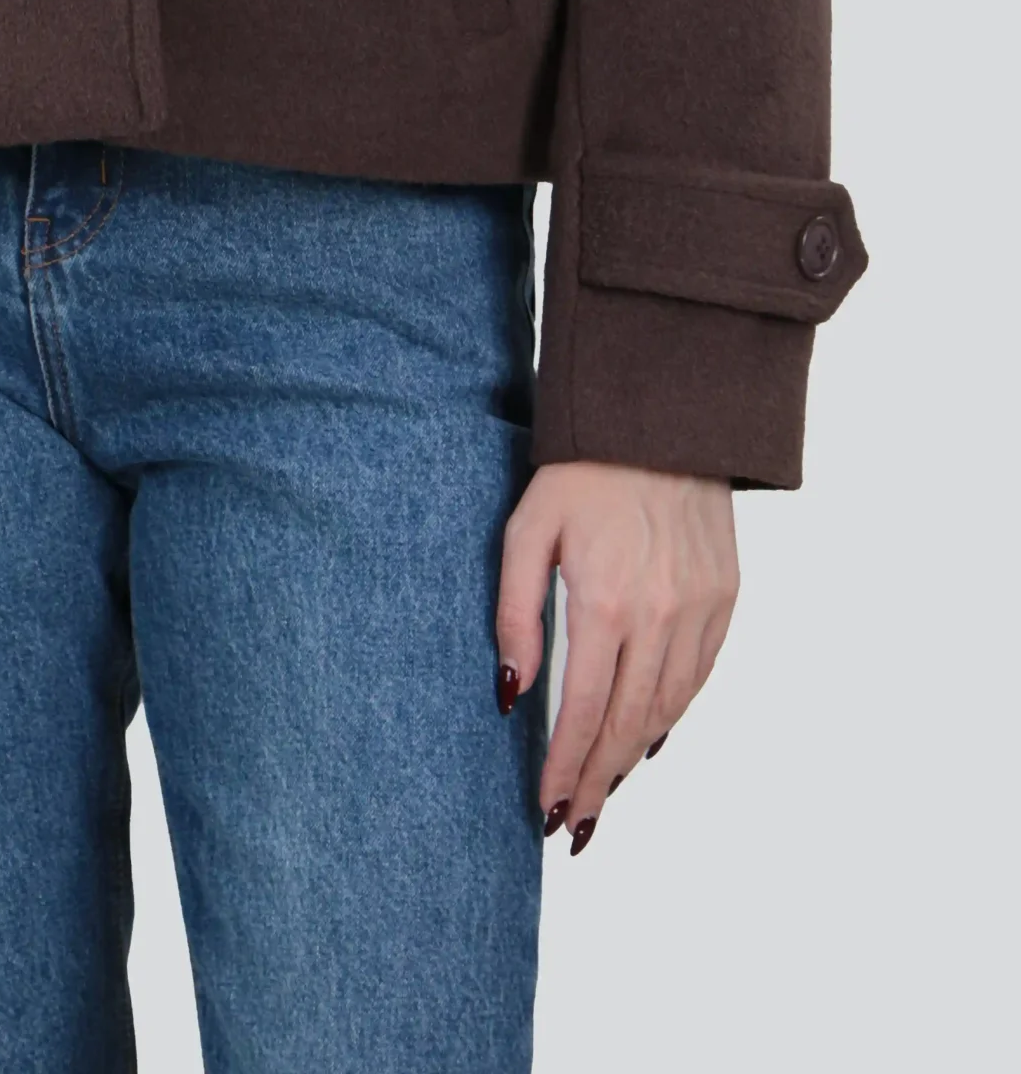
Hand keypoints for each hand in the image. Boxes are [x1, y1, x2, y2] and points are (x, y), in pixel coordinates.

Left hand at [496, 460, 737, 853]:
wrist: (659, 416)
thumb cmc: (580, 470)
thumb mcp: (527, 531)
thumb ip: (516, 615)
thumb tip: (512, 693)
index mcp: (606, 602)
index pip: (587, 712)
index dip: (567, 767)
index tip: (548, 806)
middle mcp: (661, 615)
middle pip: (630, 725)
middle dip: (599, 781)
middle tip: (574, 822)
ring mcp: (700, 608)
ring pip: (669, 708)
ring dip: (635, 757)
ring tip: (604, 790)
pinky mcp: (725, 596)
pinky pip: (699, 675)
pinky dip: (673, 713)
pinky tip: (649, 736)